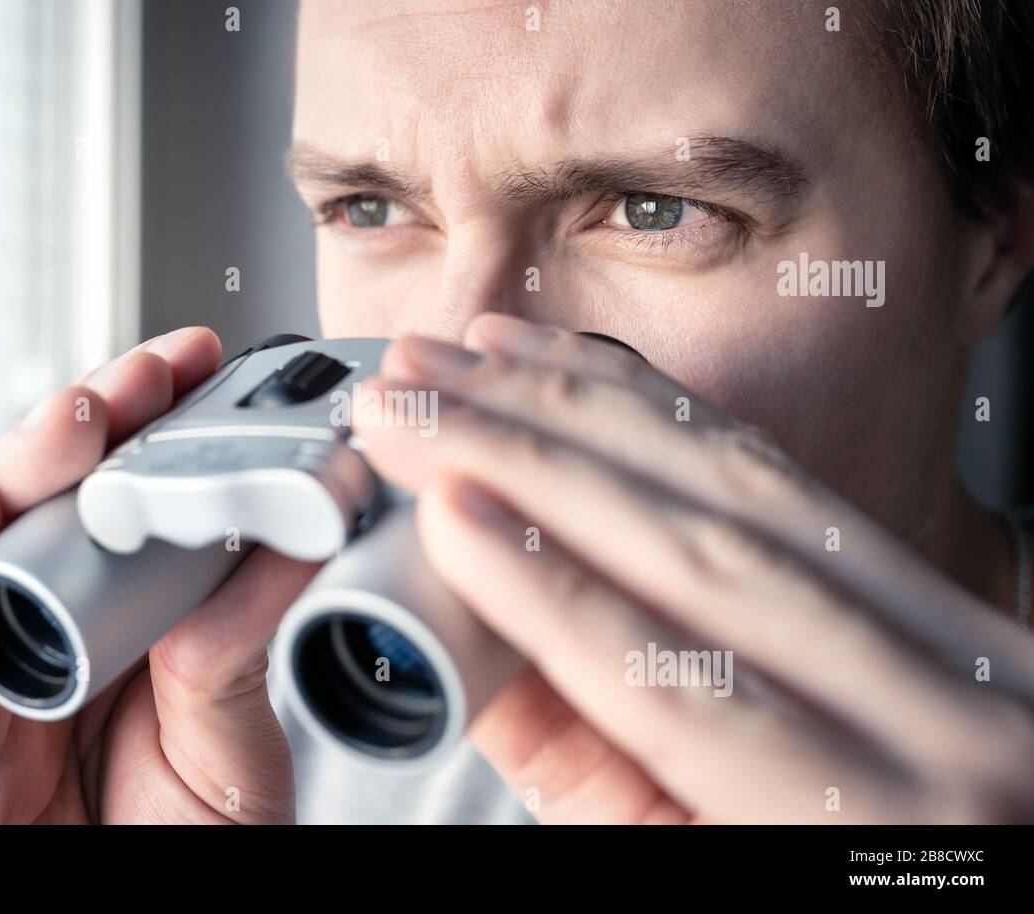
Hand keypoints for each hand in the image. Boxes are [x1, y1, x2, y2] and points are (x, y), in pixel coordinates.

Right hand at [0, 327, 317, 823]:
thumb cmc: (184, 846)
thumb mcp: (234, 745)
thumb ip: (240, 648)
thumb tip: (289, 537)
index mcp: (139, 616)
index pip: (141, 497)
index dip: (166, 425)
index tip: (208, 364)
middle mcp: (66, 622)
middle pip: (64, 498)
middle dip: (104, 421)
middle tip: (152, 373)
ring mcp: (6, 663)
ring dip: (33, 466)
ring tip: (82, 415)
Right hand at [355, 314, 1033, 823]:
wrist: (972, 882)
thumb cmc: (811, 881)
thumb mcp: (678, 864)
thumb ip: (582, 765)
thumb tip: (469, 633)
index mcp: (874, 825)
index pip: (681, 686)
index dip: (547, 591)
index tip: (443, 512)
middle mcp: (952, 720)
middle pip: (710, 555)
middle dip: (534, 461)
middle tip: (417, 404)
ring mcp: (966, 642)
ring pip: (748, 486)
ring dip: (583, 408)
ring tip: (471, 363)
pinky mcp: (943, 588)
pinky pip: (788, 476)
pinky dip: (667, 411)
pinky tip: (581, 368)